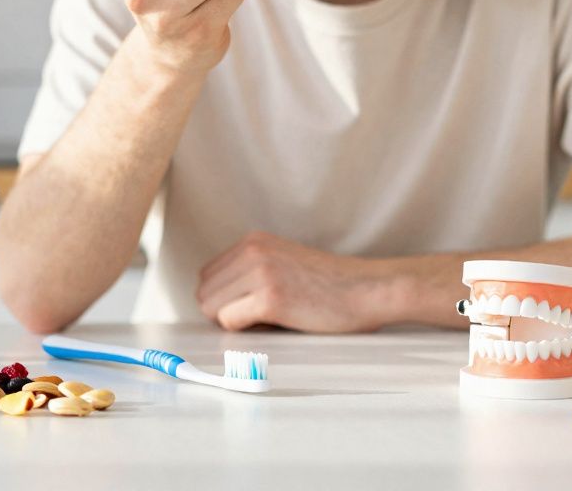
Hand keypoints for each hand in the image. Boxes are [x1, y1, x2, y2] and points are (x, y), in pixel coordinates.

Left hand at [196, 231, 392, 332]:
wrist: (367, 289)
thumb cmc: (331, 284)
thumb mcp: (284, 262)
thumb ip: (251, 272)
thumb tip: (217, 302)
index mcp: (254, 240)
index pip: (207, 275)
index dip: (225, 298)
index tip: (249, 306)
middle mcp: (253, 251)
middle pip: (204, 292)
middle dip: (224, 312)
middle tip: (258, 318)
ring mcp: (261, 273)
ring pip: (212, 308)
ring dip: (234, 321)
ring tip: (268, 320)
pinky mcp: (270, 298)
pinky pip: (230, 321)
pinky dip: (246, 330)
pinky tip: (275, 323)